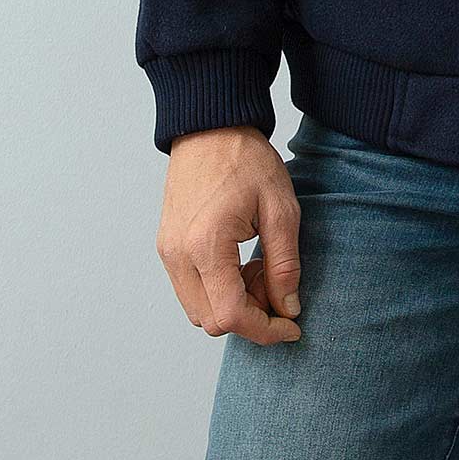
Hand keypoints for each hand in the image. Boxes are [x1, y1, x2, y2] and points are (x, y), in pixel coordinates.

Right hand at [158, 126, 303, 340]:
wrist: (209, 128)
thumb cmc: (245, 160)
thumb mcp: (281, 210)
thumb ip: (284, 266)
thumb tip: (288, 309)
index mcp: (206, 247)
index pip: (231, 317)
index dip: (266, 331)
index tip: (292, 326)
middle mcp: (178, 256)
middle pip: (212, 322)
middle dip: (250, 316)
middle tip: (275, 285)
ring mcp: (168, 252)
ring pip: (199, 311)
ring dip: (232, 304)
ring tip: (258, 268)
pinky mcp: (166, 247)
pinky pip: (190, 290)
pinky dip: (218, 290)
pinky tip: (239, 261)